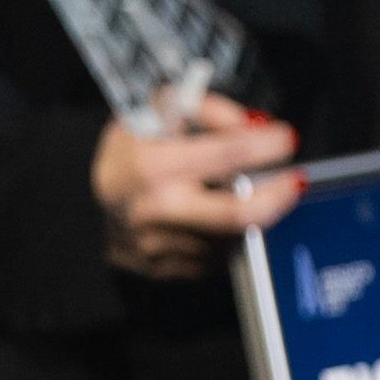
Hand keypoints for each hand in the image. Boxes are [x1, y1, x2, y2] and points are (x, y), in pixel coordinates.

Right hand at [90, 89, 300, 278]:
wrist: (84, 210)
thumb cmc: (127, 155)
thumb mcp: (152, 112)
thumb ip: (205, 109)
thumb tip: (252, 125)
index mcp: (151, 165)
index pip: (227, 155)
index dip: (266, 145)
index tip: (284, 138)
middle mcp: (157, 210)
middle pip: (240, 214)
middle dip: (278, 196)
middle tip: (294, 181)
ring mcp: (161, 246)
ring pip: (232, 234)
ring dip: (248, 214)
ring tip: (241, 194)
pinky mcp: (167, 271)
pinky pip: (216, 256)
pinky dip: (225, 235)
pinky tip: (213, 218)